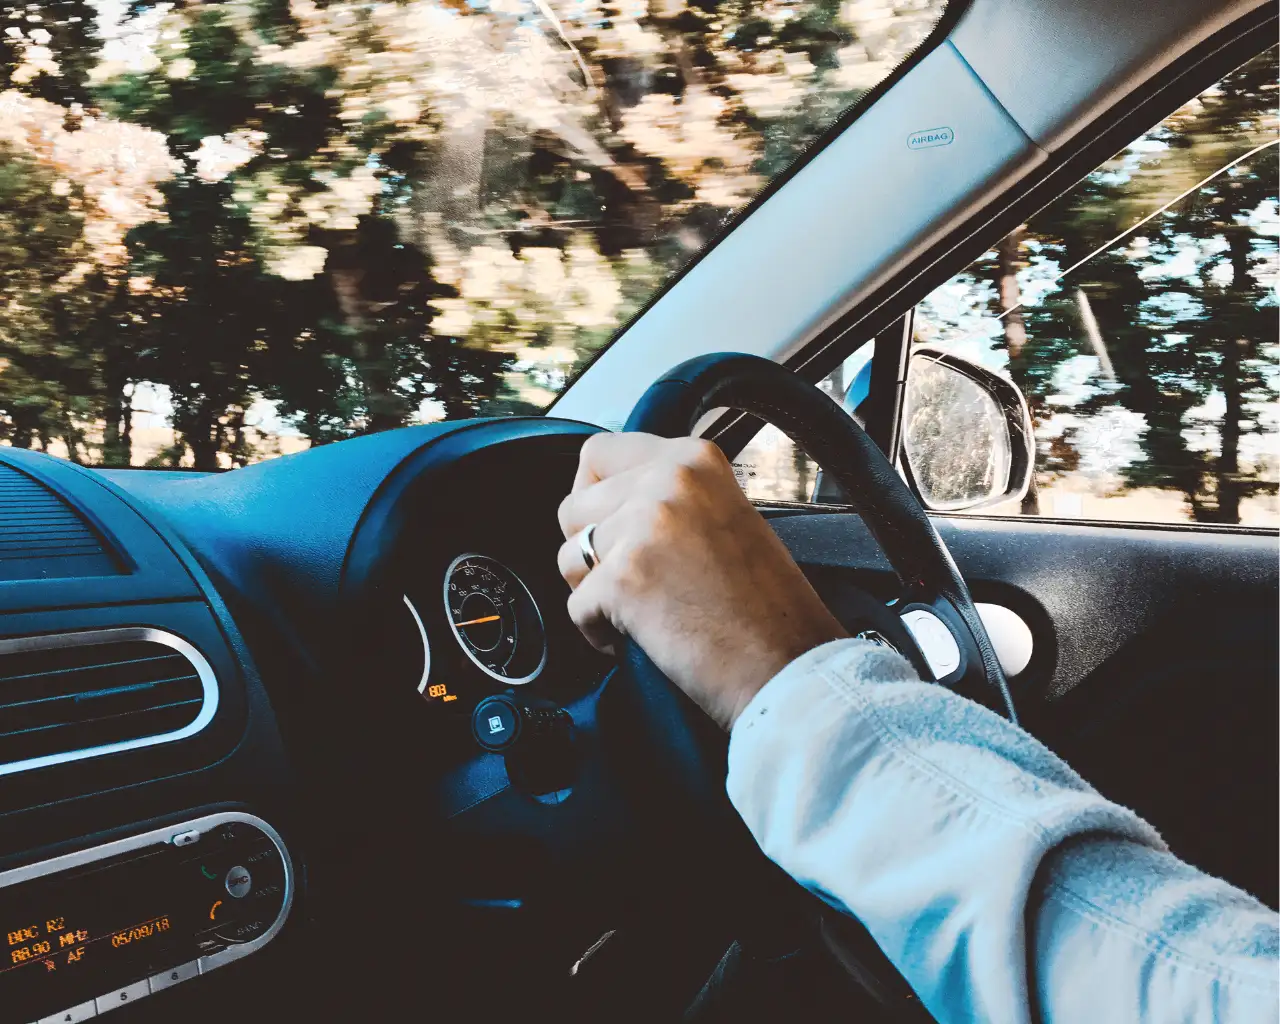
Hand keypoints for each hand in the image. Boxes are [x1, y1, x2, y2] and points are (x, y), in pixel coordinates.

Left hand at [557, 432, 846, 728]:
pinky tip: (645, 638)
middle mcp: (668, 480)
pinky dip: (600, 632)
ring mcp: (644, 527)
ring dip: (592, 592)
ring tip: (643, 612)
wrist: (789, 667)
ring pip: (569, 556)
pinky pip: (576, 607)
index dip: (593, 496)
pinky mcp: (623, 578)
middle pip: (573, 507)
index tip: (611, 528)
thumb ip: (670, 496)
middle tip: (634, 582)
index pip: (598, 452)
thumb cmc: (766, 608)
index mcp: (694, 459)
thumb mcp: (725, 516)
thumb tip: (606, 499)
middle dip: (591, 551)